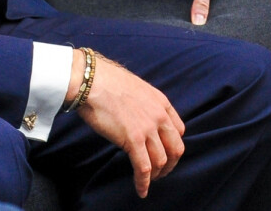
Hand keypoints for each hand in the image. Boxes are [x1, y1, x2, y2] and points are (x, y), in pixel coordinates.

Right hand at [76, 52, 185, 197]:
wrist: (92, 81)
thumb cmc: (107, 84)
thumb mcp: (137, 90)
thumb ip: (146, 105)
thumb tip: (141, 119)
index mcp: (162, 103)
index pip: (179, 131)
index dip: (173, 147)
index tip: (165, 154)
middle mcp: (159, 116)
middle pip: (175, 149)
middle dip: (169, 165)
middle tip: (160, 173)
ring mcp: (148, 128)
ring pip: (161, 161)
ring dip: (156, 175)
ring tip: (148, 181)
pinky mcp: (133, 139)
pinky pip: (144, 168)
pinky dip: (144, 182)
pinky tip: (141, 190)